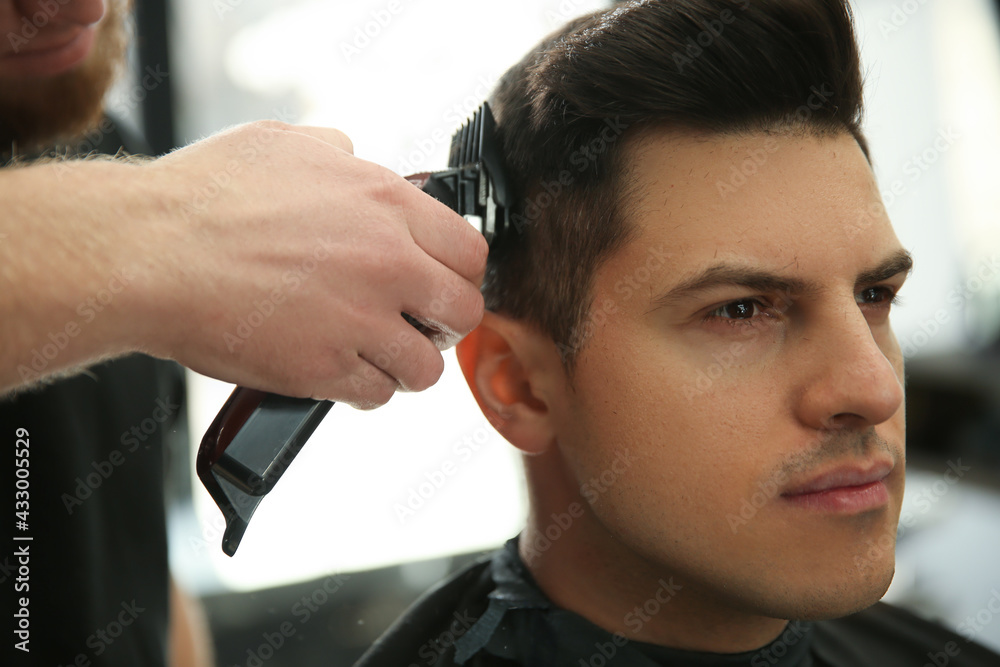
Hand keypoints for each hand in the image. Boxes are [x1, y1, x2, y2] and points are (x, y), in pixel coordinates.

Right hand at [134, 121, 486, 407]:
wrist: (147, 251)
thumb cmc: (205, 195)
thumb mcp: (285, 145)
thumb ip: (340, 153)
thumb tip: (358, 159)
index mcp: (386, 203)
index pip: (470, 250)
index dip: (457, 272)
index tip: (439, 282)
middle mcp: (387, 262)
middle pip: (463, 311)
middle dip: (443, 321)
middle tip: (415, 322)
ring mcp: (360, 320)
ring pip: (427, 366)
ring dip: (406, 363)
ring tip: (377, 354)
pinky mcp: (325, 368)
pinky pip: (377, 394)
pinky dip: (362, 388)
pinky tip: (338, 370)